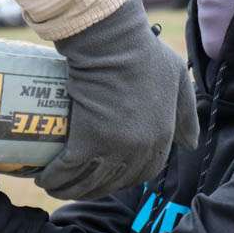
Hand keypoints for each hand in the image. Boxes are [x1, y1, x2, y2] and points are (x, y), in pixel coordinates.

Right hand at [37, 0, 199, 199]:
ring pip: (88, 181)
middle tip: (79, 183)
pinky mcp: (86, 141)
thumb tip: (190, 144)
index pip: (146, 172)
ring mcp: (113, 148)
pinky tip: (43, 179)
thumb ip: (186, 114)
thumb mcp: (178, 81)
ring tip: (55, 186)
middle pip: (115, 182)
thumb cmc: (145, 54)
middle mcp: (140, 149)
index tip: (111, 175)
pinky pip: (67, 169)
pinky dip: (54, 178)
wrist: (113, 43)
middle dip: (95, 188)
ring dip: (70, 190)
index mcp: (162, 137)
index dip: (127, 178)